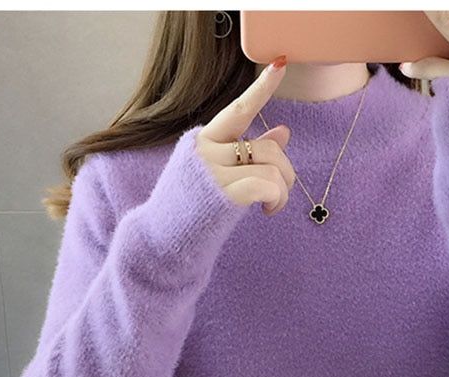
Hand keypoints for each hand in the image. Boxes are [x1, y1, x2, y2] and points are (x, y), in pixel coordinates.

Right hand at [194, 59, 295, 216]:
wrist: (163, 240)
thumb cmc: (192, 209)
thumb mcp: (218, 175)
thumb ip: (249, 153)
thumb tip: (284, 131)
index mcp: (205, 140)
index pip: (239, 109)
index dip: (262, 88)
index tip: (280, 63)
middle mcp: (207, 149)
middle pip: (268, 147)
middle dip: (285, 171)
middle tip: (279, 193)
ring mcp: (213, 170)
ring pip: (273, 166)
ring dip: (283, 189)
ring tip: (271, 206)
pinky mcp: (224, 193)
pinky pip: (269, 185)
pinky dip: (278, 199)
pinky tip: (268, 211)